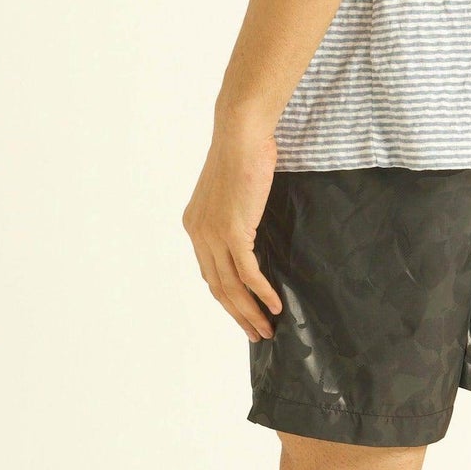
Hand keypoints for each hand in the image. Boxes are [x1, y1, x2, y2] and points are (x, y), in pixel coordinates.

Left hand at [183, 115, 284, 341]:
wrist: (241, 135)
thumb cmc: (245, 155)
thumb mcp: (234, 192)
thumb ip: (236, 216)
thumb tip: (251, 236)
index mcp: (195, 226)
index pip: (210, 272)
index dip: (227, 298)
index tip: (243, 314)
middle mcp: (198, 233)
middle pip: (217, 287)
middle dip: (237, 314)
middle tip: (256, 333)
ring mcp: (214, 234)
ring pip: (231, 286)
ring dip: (249, 311)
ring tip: (266, 329)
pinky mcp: (233, 231)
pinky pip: (248, 272)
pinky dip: (262, 293)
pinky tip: (275, 306)